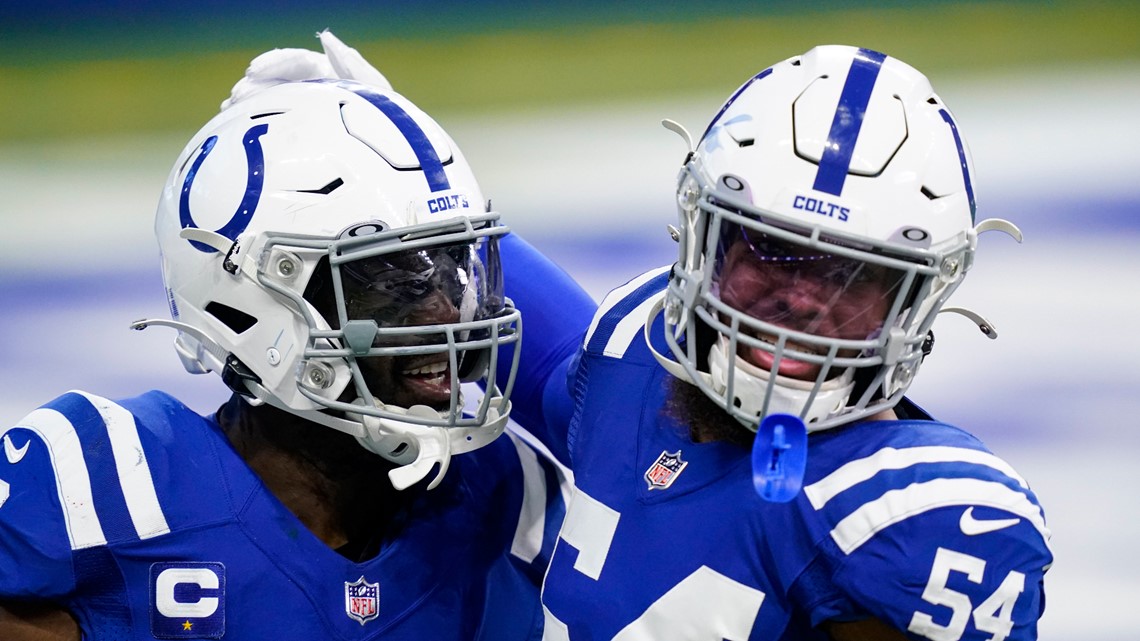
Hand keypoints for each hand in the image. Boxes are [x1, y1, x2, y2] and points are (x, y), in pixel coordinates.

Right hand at [221, 30, 391, 109]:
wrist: (389, 152)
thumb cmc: (386, 119)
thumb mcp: (373, 90)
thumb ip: (351, 64)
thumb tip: (327, 37)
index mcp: (329, 72)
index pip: (296, 61)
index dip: (273, 64)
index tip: (252, 71)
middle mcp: (314, 86)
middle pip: (278, 79)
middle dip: (255, 84)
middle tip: (235, 96)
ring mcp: (306, 106)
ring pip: (272, 98)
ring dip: (249, 101)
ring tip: (228, 109)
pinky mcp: (301, 126)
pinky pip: (274, 118)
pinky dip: (254, 119)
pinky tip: (235, 124)